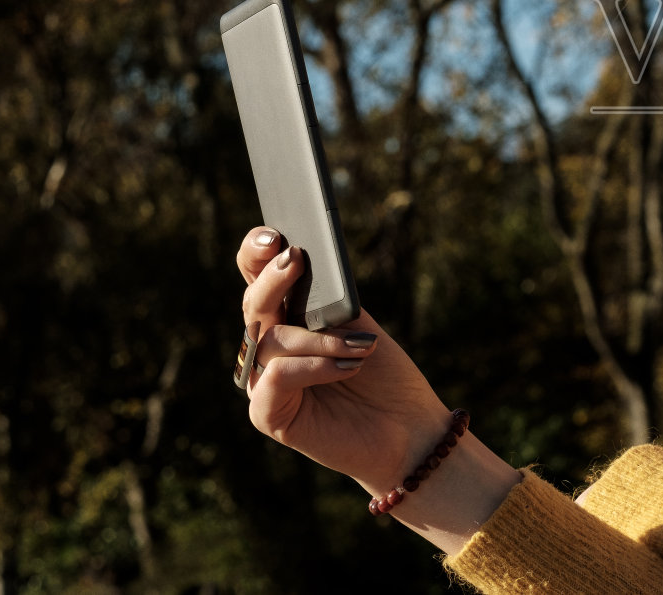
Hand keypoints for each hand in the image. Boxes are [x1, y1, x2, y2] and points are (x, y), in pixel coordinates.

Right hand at [236, 227, 450, 492]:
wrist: (408, 427)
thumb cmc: (384, 373)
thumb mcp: (358, 324)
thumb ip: (327, 299)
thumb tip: (298, 261)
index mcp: (287, 317)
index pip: (258, 277)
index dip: (256, 252)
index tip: (274, 234)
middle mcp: (268, 347)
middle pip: (254, 303)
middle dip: (274, 277)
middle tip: (297, 258)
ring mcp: (263, 381)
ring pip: (271, 340)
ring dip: (319, 337)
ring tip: (360, 347)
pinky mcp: (267, 414)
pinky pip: (277, 377)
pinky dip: (314, 366)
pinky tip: (347, 367)